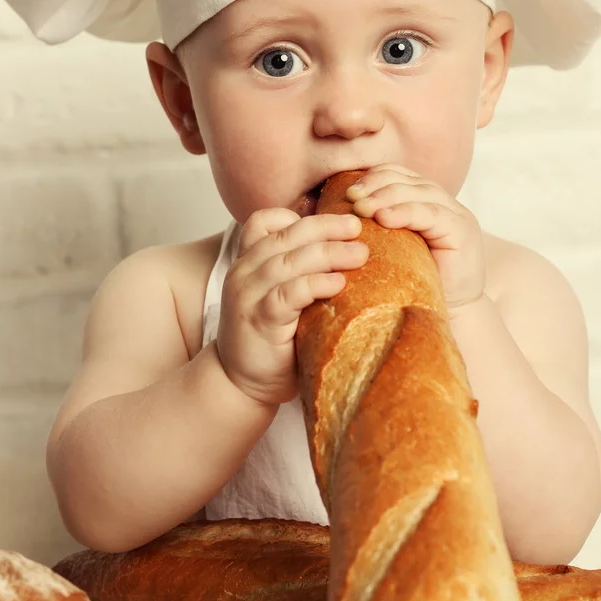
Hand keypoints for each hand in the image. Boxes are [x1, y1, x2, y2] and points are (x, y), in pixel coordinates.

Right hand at [216, 208, 368, 406]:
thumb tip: (351, 252)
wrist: (241, 384)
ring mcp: (247, 295)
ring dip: (328, 253)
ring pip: (288, 261)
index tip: (335, 221)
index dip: (298, 216)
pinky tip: (338, 283)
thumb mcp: (281, 296)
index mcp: (249, 261)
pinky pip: (287, 294)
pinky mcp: (258, 320)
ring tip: (360, 254)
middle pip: (286, 236)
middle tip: (358, 227)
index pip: (264, 221)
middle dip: (326, 227)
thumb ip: (300, 273)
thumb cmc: (271, 339)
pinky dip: (314, 285)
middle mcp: (244, 271)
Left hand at [345, 164, 485, 315]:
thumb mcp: (391, 250)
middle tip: (352, 198)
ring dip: (386, 197)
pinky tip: (384, 218)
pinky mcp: (462, 230)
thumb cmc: (414, 285)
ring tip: (362, 207)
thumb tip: (331, 218)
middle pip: (405, 180)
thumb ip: (374, 229)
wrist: (451, 314)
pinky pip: (431, 214)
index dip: (372, 178)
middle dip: (375, 186)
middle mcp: (441, 201)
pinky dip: (405, 212)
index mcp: (422, 200)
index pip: (396, 175)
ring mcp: (455, 213)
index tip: (347, 192)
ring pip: (417, 192)